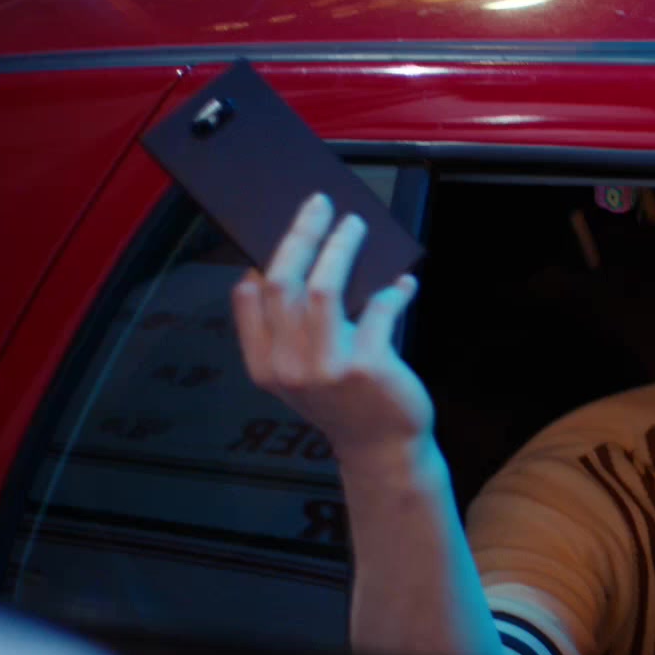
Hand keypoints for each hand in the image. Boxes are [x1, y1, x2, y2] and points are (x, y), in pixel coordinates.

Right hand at [233, 193, 431, 460]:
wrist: (382, 449)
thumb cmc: (345, 404)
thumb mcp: (303, 374)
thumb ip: (291, 332)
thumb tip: (297, 266)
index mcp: (265, 365)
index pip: (251, 297)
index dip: (268, 255)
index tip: (286, 228)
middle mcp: (289, 367)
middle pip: (284, 281)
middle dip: (302, 234)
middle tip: (320, 204)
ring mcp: (327, 368)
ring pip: (324, 287)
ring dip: (341, 247)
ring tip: (355, 225)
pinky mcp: (367, 367)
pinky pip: (379, 310)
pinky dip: (393, 292)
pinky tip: (403, 284)